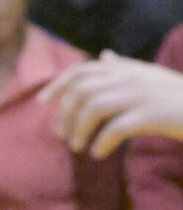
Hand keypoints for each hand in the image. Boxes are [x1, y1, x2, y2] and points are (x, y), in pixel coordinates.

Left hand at [41, 50, 182, 157]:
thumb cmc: (179, 96)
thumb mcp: (151, 76)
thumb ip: (125, 67)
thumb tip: (104, 55)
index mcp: (127, 69)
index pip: (81, 71)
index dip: (57, 85)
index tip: (41, 102)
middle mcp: (130, 78)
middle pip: (82, 91)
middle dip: (66, 114)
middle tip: (62, 135)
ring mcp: (141, 95)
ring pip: (94, 108)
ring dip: (80, 130)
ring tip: (78, 148)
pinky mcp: (152, 115)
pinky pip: (116, 128)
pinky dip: (102, 142)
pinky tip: (98, 154)